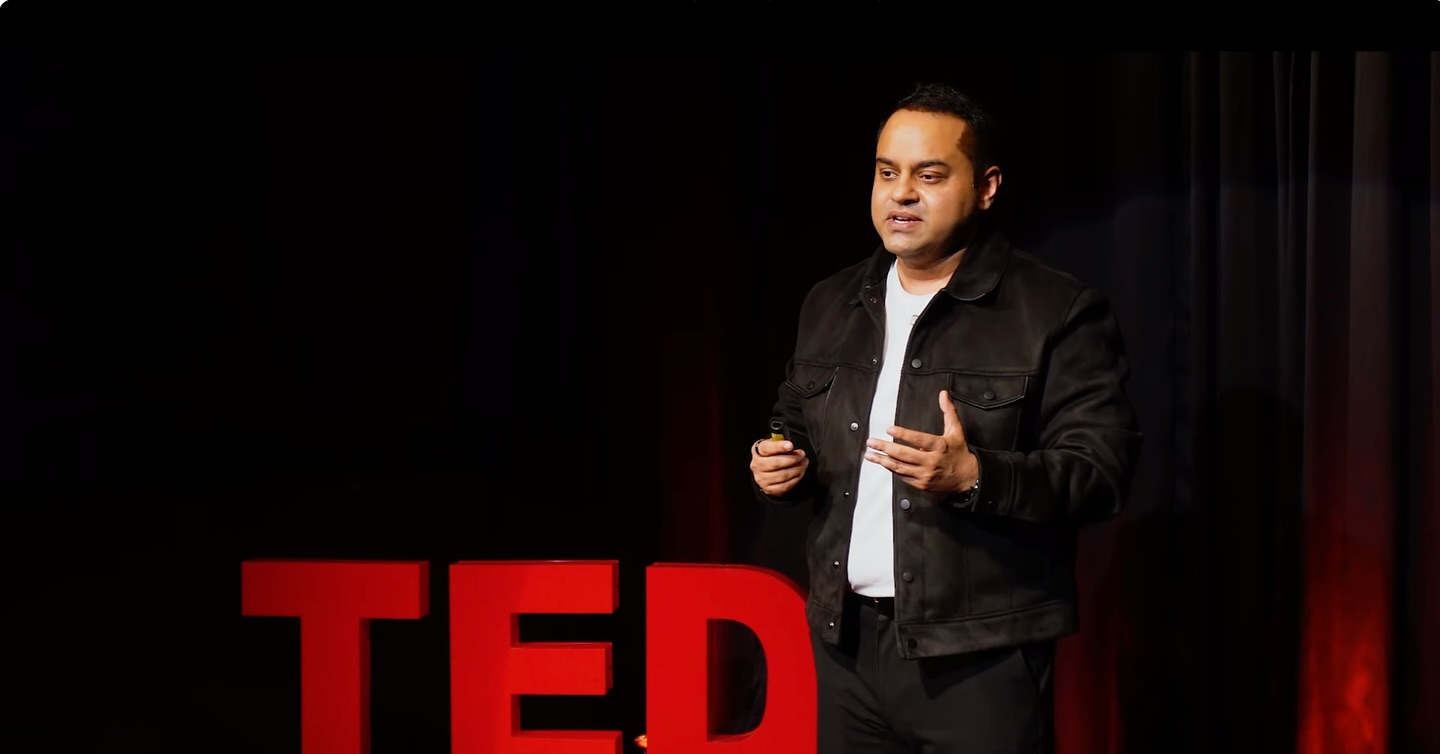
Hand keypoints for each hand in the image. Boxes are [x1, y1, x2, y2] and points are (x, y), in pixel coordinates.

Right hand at [751, 437, 807, 496]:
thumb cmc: (773, 454)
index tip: (790, 445)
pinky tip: (799, 473)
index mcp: (758, 450)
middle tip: (802, 455)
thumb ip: (781, 443)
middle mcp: (757, 465)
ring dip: (797, 469)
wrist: (767, 469)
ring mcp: (761, 478)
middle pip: (776, 463)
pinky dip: (795, 479)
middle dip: (793, 459)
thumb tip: (790, 446)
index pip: (767, 448)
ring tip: (803, 464)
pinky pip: (784, 486)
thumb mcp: (775, 444)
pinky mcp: (768, 488)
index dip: (779, 446)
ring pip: (782, 475)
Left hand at [863, 389, 978, 493]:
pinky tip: (882, 463)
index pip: (919, 440)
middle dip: (885, 448)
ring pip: (900, 467)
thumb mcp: (956, 431)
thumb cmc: (959, 453)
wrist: (967, 478)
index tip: (889, 429)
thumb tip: (943, 395)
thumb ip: (948, 411)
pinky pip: (903, 476)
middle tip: (871, 442)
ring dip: (882, 460)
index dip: (903, 434)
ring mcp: (925, 474)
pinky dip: (891, 469)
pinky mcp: (921, 484)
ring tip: (870, 454)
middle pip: (904, 454)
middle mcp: (931, 461)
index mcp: (940, 446)